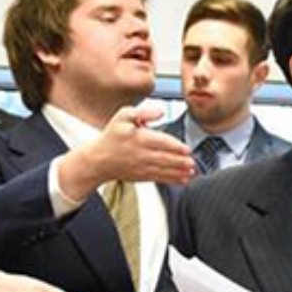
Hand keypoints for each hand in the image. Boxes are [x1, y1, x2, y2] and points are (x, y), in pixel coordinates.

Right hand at [57, 106, 194, 200]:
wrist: (99, 159)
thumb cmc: (113, 135)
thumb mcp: (123, 116)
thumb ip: (143, 112)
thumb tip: (160, 111)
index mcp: (138, 137)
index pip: (160, 142)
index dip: (175, 146)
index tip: (186, 149)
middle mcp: (141, 154)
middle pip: (164, 158)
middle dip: (180, 161)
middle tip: (192, 162)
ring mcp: (142, 167)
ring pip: (164, 170)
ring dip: (179, 172)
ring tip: (191, 171)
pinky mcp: (142, 176)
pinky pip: (159, 178)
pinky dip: (172, 179)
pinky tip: (183, 179)